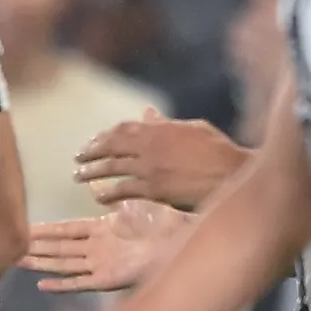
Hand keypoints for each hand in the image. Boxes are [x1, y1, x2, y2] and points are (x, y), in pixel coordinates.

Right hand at [27, 200, 182, 293]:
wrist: (181, 238)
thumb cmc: (163, 220)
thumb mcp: (132, 203)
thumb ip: (111, 196)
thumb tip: (94, 184)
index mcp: (103, 228)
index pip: (67, 229)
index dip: (47, 229)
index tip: (27, 227)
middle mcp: (98, 248)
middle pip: (60, 247)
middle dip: (37, 247)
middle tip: (12, 246)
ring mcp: (101, 264)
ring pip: (63, 264)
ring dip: (42, 263)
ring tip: (19, 262)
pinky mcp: (107, 280)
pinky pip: (79, 283)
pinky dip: (61, 285)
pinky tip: (42, 285)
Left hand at [74, 111, 248, 210]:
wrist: (232, 174)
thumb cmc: (218, 150)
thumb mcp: (193, 128)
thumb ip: (166, 123)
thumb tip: (148, 113)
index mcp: (159, 128)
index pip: (122, 129)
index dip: (103, 135)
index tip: (93, 141)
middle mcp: (149, 146)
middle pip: (110, 146)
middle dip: (91, 152)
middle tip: (78, 159)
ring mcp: (150, 168)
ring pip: (111, 168)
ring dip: (91, 172)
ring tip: (78, 177)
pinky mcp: (154, 189)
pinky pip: (123, 191)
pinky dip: (108, 194)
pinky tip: (98, 198)